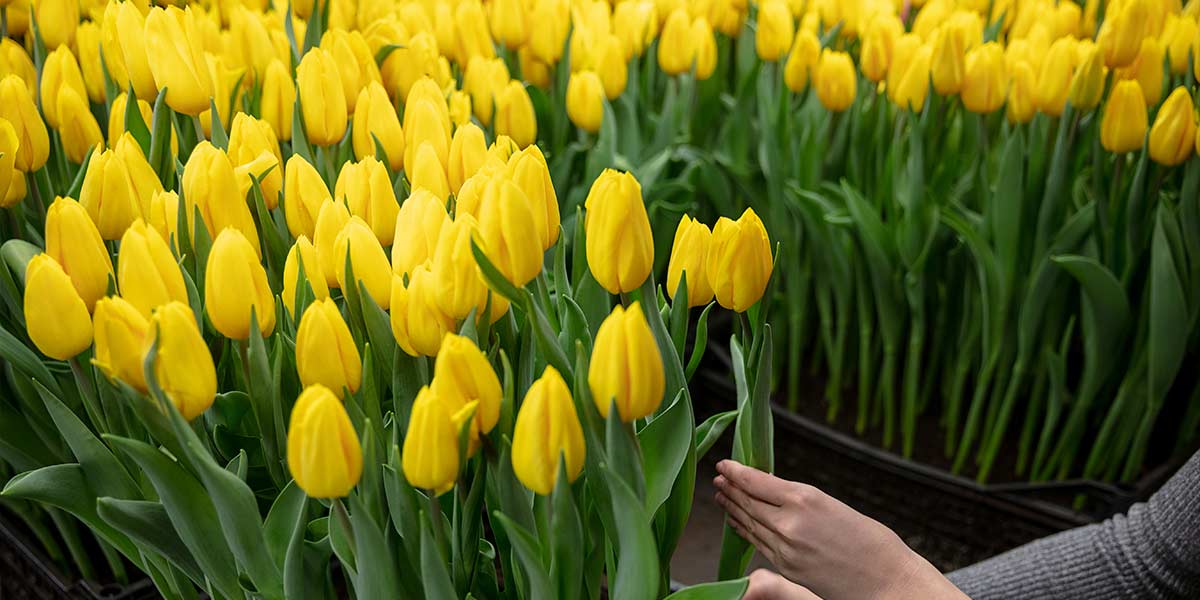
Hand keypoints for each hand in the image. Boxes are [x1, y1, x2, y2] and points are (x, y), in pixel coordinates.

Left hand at [714, 460, 967, 599]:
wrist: (887, 580)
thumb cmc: (871, 541)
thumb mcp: (833, 507)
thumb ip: (802, 502)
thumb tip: (776, 494)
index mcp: (805, 499)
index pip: (757, 482)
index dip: (736, 472)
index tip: (724, 464)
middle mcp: (790, 522)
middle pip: (749, 501)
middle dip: (731, 488)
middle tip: (718, 477)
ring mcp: (786, 548)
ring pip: (750, 523)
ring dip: (733, 508)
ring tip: (721, 495)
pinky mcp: (787, 568)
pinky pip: (758, 544)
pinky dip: (744, 530)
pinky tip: (736, 522)